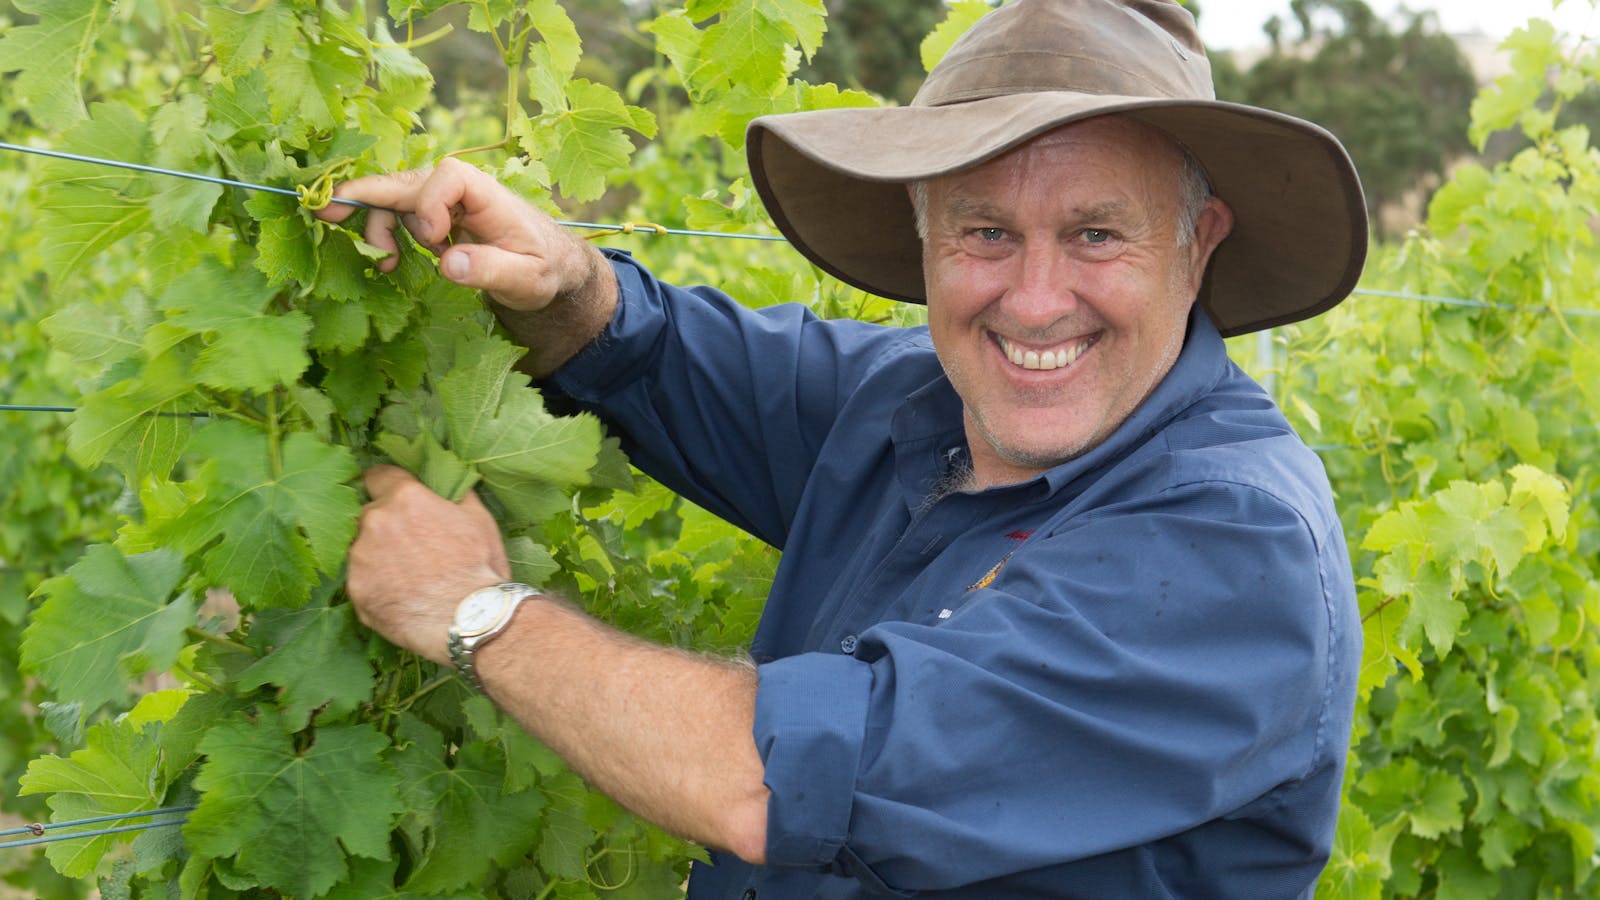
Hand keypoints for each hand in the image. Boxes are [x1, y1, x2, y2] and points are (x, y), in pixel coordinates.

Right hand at [315, 158, 597, 312]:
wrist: (552, 265)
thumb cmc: (545, 268)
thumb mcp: (528, 278)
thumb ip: (491, 269)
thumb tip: (448, 263)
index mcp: (487, 193)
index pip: (447, 178)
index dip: (430, 204)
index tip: (433, 240)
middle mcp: (461, 189)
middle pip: (406, 182)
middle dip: (365, 194)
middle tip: (324, 209)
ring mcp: (443, 201)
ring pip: (395, 200)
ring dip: (377, 225)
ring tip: (383, 263)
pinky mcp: (434, 216)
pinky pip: (398, 214)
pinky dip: (384, 232)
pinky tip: (388, 261)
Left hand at [345, 465, 509, 664]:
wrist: (468, 619)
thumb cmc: (479, 566)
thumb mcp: (479, 519)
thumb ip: (456, 492)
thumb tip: (449, 479)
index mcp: (405, 498)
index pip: (376, 476)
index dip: (386, 484)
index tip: (393, 496)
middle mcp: (375, 521)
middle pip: (368, 514)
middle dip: (384, 525)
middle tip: (409, 545)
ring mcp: (360, 557)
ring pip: (362, 549)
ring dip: (378, 556)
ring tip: (407, 578)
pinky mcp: (355, 590)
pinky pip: (361, 581)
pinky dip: (376, 586)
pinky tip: (400, 597)